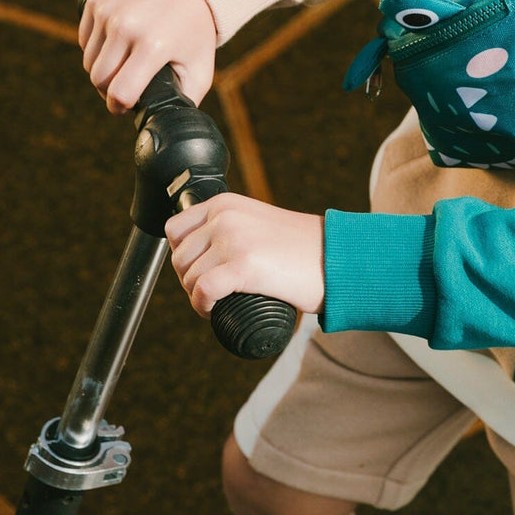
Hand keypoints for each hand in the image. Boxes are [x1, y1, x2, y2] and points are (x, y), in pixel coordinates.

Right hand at [79, 0, 216, 112]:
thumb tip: (167, 123)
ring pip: (89, 60)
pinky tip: (116, 43)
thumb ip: (185, 99)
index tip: (125, 107)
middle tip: (126, 86)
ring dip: (103, 68)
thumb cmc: (195, 28)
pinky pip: (84, 38)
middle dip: (110, 90)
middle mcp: (127, 26)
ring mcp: (108, 10)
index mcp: (153, 45)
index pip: (119, 93)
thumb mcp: (200, 66)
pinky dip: (96, 47)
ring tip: (124, 63)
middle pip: (99, 79)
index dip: (119, 107)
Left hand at [166, 193, 324, 317]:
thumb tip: (203, 255)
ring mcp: (233, 240)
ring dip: (197, 297)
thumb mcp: (259, 223)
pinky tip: (214, 311)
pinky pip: (202, 292)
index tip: (201, 271)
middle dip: (190, 281)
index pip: (175, 229)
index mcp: (227, 203)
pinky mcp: (243, 265)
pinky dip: (202, 307)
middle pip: (180, 258)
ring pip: (188, 278)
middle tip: (214, 293)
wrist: (338, 258)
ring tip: (220, 302)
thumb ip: (233, 227)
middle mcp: (226, 217)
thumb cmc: (304, 249)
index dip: (184, 256)